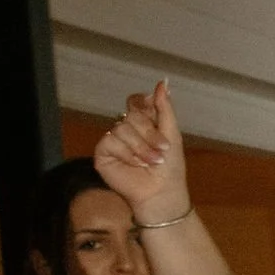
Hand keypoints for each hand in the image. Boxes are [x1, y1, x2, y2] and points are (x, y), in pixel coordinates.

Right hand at [95, 80, 189, 224]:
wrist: (161, 192)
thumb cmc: (169, 167)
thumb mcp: (172, 134)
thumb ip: (165, 109)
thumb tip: (162, 82)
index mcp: (143, 122)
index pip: (136, 101)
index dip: (144, 103)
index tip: (155, 112)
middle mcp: (126, 129)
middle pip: (131, 114)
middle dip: (150, 133)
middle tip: (162, 149)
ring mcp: (113, 140)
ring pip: (122, 128)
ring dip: (141, 146)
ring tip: (151, 162)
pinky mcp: (103, 153)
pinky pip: (111, 141)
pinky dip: (127, 153)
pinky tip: (135, 165)